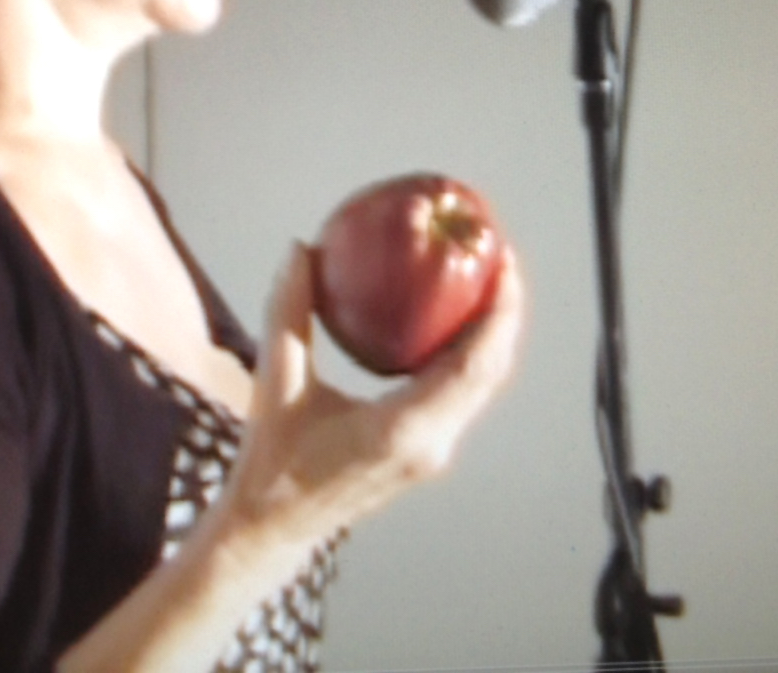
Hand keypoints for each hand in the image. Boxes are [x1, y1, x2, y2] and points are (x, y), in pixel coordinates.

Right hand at [218, 240, 525, 553]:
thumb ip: (289, 313)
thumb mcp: (276, 382)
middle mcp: (430, 444)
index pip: (474, 366)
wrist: (273, 527)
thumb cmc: (272, 462)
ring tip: (486, 278)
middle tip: (498, 256)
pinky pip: (462, 394)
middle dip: (505, 313)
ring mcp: (434, 451)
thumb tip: (300, 249)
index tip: (502, 264)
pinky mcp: (428, 450)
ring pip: (482, 385)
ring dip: (492, 333)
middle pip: (491, 372)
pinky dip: (469, 353)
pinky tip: (454, 315)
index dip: (498, 314)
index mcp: (402, 430)